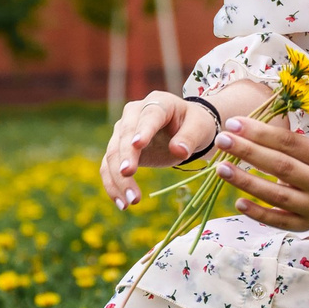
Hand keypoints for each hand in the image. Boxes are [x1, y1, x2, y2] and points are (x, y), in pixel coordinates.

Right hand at [99, 92, 217, 209]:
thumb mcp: (199, 127)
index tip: (138, 145)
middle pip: (124, 135)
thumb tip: (178, 151)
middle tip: (129, 175)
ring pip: (113, 154)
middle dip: (126, 157)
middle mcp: (134, 114)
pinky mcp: (119, 151)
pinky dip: (113, 186)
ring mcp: (123, 132)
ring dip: (118, 178)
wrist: (185, 129)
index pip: (149, 115)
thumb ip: (189, 137)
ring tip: (130, 202)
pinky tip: (122, 204)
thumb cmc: (194, 124)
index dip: (143, 130)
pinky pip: (109, 168)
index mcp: (158, 102)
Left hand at [211, 115, 308, 231]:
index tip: (232, 124)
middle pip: (282, 166)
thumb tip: (237, 130)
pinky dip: (257, 213)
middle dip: (248, 152)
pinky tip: (238, 202)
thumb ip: (277, 141)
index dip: (259, 132)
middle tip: (222, 141)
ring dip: (246, 181)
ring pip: (277, 195)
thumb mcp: (306, 147)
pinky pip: (277, 220)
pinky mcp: (304, 225)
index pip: (289, 142)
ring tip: (222, 169)